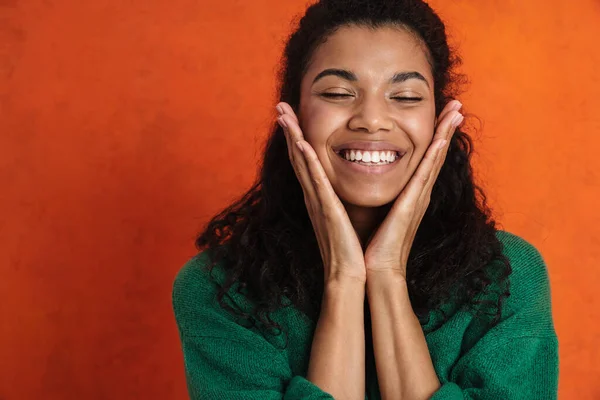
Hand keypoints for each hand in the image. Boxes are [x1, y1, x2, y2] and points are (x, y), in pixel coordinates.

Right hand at [276, 102, 366, 284]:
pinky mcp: (326, 210)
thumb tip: (351, 184)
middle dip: (289, 130)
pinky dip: (307, 162)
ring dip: (293, 137)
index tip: (292, 116)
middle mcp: (314, 196)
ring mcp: (318, 202)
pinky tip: (302, 144)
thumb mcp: (345, 216)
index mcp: (320, 196)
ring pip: (302, 163)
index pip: (306, 162)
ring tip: (283, 114)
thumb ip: (341, 199)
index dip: (297, 138)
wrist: (351, 274)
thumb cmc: (352, 248)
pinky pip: (315, 182)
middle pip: (298, 156)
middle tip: (280, 105)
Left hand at [363, 100, 463, 278]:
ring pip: (435, 159)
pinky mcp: (412, 206)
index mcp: (411, 194)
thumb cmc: (375, 243)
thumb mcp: (380, 211)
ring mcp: (418, 199)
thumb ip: (381, 195)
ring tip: (456, 110)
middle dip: (446, 127)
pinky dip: (433, 156)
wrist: (376, 270)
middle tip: (458, 103)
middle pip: (436, 154)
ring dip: (445, 133)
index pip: (426, 158)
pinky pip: (423, 176)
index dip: (437, 135)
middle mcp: (419, 193)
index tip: (444, 114)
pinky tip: (440, 139)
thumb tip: (369, 179)